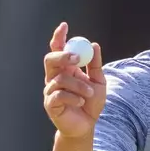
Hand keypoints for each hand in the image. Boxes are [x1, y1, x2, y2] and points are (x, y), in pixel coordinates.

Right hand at [43, 22, 106, 138]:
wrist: (88, 124)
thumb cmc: (91, 102)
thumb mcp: (99, 81)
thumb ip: (96, 65)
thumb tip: (94, 45)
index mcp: (66, 69)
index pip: (58, 49)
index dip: (58, 37)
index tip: (64, 26)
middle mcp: (55, 77)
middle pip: (50, 59)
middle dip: (62, 56)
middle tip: (75, 58)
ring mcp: (50, 90)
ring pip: (60, 79)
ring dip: (79, 86)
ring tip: (89, 94)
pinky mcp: (50, 103)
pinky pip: (59, 94)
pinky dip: (74, 97)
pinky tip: (81, 102)